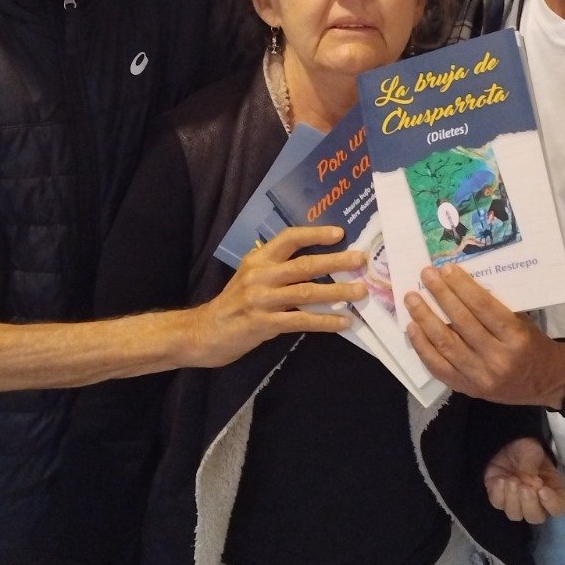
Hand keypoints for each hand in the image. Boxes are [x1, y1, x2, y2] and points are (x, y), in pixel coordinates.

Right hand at [183, 226, 366, 367]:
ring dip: (337, 291)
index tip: (339, 233)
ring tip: (360, 291)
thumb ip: (276, 269)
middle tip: (361, 259)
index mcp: (258, 259)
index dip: (315, 233)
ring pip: (306, 291)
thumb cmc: (233, 304)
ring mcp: (261, 300)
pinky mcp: (264, 323)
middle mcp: (260, 275)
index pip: (289, 238)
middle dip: (336, 261)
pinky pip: (301, 320)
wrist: (204, 332)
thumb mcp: (250, 277)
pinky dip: (325, 320)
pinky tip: (343, 322)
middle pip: (304, 264)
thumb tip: (316, 264)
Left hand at [404, 265, 564, 406]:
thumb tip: (459, 284)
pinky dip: (422, 347)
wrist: (546, 383)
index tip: (446, 269)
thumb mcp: (522, 322)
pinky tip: (413, 328)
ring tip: (412, 299)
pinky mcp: (468, 389)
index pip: (484, 308)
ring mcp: (481, 377)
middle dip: (441, 296)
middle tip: (426, 276)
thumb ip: (495, 308)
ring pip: (446, 345)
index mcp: (516, 338)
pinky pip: (438, 367)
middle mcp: (498, 359)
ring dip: (425, 319)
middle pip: (462, 323)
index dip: (462, 287)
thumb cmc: (532, 345)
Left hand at [484, 436, 564, 522]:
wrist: (506, 441)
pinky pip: (498, 504)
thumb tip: (532, 485)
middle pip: (536, 517)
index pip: (559, 508)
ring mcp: (516, 501)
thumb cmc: (527, 448)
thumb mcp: (533, 452)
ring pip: (515, 515)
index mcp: (552, 490)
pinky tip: (500, 480)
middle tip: (524, 487)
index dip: (552, 504)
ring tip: (511, 480)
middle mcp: (536, 501)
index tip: (542, 490)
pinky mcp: (499, 497)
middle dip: (529, 505)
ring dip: (513, 500)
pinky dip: (499, 494)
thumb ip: (532, 468)